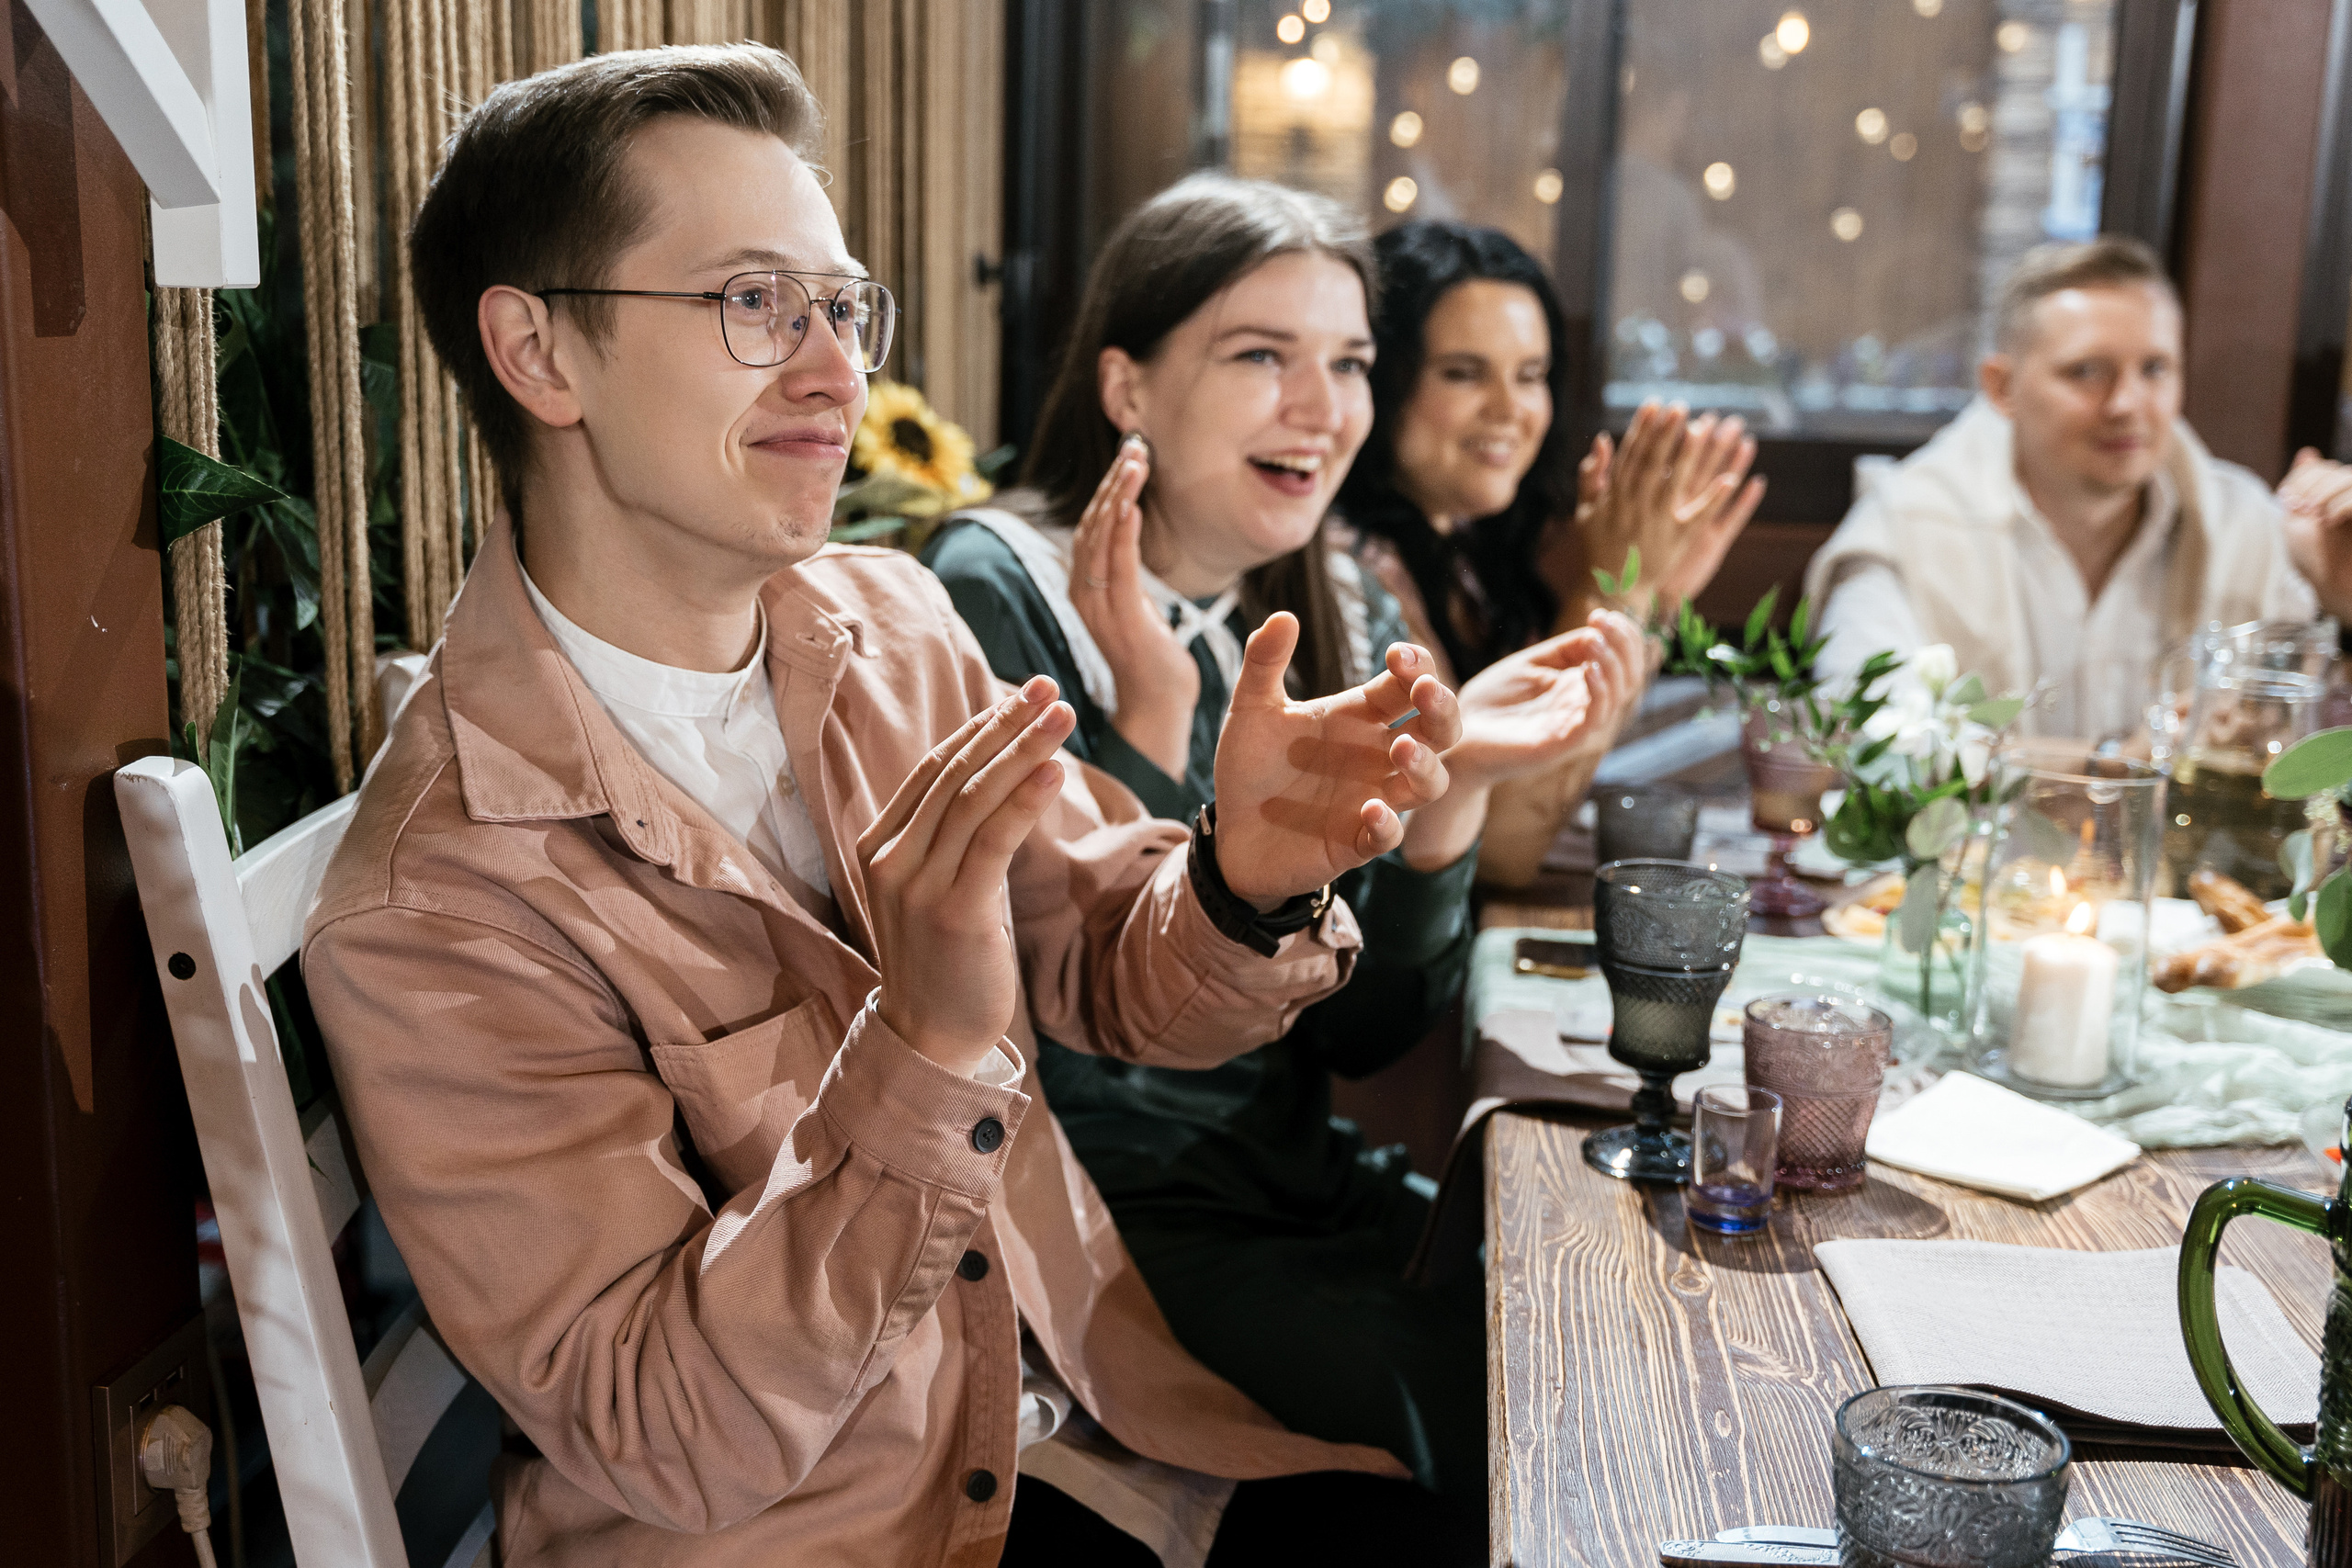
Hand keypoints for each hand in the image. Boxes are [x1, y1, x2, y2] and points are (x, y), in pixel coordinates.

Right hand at [860, 677, 1076, 1071]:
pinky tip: (1053, 770)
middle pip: (954, 772)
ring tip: (1061, 714)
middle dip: (1005, 723)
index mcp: (880, 846)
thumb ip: (957, 837)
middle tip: (1048, 687)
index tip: (1023, 695)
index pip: (934, 769)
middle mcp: (890, 858)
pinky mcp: (954, 912)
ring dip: (1021, 748)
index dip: (980, 726)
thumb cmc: (948, 960)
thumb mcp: (943, 886)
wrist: (931, 1040)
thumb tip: (1003, 777)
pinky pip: (992, 840)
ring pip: (973, 797)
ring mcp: (917, 885)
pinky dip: (1024, 799)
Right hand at [1069, 435, 1198, 777]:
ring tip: (1136, 463)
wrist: (1159, 704)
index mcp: (1085, 586)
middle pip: (1092, 524)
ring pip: (1102, 540)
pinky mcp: (1121, 620)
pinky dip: (1123, 535)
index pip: (1092, 525)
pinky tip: (1133, 506)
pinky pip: (1119, 569)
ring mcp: (1099, 608)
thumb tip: (1128, 531)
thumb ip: (1126, 570)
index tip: (1131, 455)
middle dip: (1114, 483)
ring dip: (1119, 498)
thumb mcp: (1136, 603)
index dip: (1108, 488)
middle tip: (1136, 448)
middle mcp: (1083, 593)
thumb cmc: (1153, 654)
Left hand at [1210, 616, 1460, 906]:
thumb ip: (1264, 664)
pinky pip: (1387, 837)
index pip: (1408, 685)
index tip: (1397, 654)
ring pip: (1429, 783)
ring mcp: (1373, 798)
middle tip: (1425, 690)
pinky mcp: (1356, 842)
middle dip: (1442, 708)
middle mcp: (1377, 756)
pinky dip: (1386, 825)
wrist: (1229, 834)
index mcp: (1360, 716)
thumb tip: (1283, 615)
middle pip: (1439, 729)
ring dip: (1424, 764)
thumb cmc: (1250, 768)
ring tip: (1401, 748)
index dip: (1416, 666)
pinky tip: (1371, 809)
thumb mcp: (1251, 710)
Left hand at [1444, 610, 1646, 790]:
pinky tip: (1588, 668)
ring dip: (1613, 665)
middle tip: (1605, 621)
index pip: (1623, 662)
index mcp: (1580, 686)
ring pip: (1617, 698)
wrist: (1458, 736)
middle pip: (1629, 678)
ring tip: (1595, 640)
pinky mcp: (1561, 745)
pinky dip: (1599, 693)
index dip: (1623, 636)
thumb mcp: (1532, 664)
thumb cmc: (1494, 701)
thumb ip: (1565, 650)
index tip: (1602, 614)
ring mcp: (1575, 726)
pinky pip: (1593, 721)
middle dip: (1625, 644)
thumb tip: (1597, 630)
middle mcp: (1584, 706)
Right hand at [1541, 402, 1764, 618]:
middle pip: (1654, 463)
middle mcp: (1635, 506)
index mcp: (1613, 496)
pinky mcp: (1677, 541)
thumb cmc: (1596, 546)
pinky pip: (1698, 517)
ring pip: (1676, 483)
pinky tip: (1731, 479)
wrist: (1610, 588)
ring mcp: (1657, 523)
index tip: (1655, 404)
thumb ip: (1591, 474)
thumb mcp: (1586, 509)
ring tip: (1705, 429)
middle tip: (1681, 407)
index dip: (1643, 428)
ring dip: (1690, 456)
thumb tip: (1601, 438)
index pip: (1631, 454)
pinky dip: (1713, 499)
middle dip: (1667, 433)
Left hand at [2280, 448, 2351, 623]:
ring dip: (2326, 493)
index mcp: (2337, 495)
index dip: (2304, 477)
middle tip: (2300, 509)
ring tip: (2315, 517)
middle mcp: (2350, 498)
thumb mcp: (2298, 522)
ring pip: (2350, 477)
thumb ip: (2303, 488)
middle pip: (2338, 470)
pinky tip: (2329, 520)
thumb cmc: (2317, 561)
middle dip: (2313, 485)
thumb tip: (2308, 453)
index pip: (2323, 468)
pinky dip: (2342, 503)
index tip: (2288, 500)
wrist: (2338, 592)